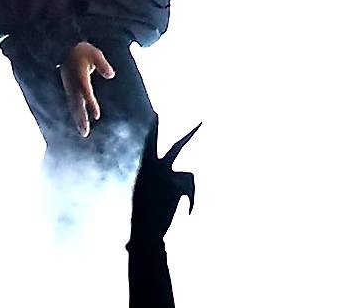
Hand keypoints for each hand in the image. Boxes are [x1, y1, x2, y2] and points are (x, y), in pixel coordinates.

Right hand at [60, 41, 114, 137]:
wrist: (63, 47)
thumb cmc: (81, 50)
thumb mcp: (95, 53)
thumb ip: (103, 65)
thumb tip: (111, 75)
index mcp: (79, 75)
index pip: (86, 92)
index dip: (91, 104)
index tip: (97, 116)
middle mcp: (72, 84)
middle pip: (77, 104)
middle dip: (82, 119)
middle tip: (85, 133)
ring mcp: (69, 88)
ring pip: (74, 107)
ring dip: (78, 120)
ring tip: (84, 133)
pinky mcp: (68, 89)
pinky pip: (72, 104)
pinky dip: (76, 114)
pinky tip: (80, 123)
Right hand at [131, 117, 201, 242]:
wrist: (144, 233)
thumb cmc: (144, 214)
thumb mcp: (147, 193)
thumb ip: (159, 179)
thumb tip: (178, 176)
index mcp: (145, 168)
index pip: (150, 143)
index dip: (155, 129)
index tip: (157, 114)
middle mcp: (155, 168)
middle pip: (178, 147)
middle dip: (190, 135)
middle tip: (203, 121)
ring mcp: (167, 177)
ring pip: (189, 176)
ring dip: (190, 190)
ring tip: (188, 206)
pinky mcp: (176, 187)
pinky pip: (191, 191)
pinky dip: (192, 201)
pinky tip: (188, 212)